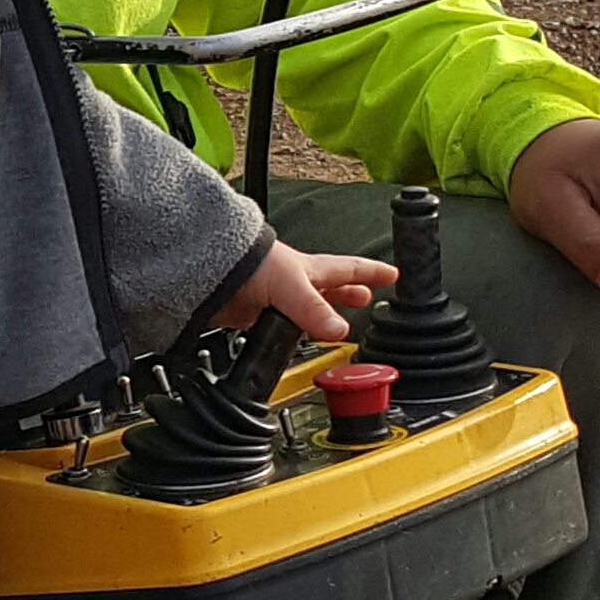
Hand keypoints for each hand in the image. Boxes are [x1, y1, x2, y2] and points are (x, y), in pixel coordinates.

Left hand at [214, 240, 395, 341]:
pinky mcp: (253, 315)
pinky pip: (280, 326)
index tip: (393, 274)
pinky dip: (290, 332)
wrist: (207, 269)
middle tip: (365, 298)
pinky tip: (291, 338)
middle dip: (349, 292)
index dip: (372, 272)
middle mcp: (294, 283)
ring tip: (334, 326)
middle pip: (329, 288)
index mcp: (310, 270)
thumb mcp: (290, 284)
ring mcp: (274, 299)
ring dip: (320, 316)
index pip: (349, 269)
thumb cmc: (247, 262)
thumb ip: (313, 310)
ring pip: (306, 309)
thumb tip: (339, 330)